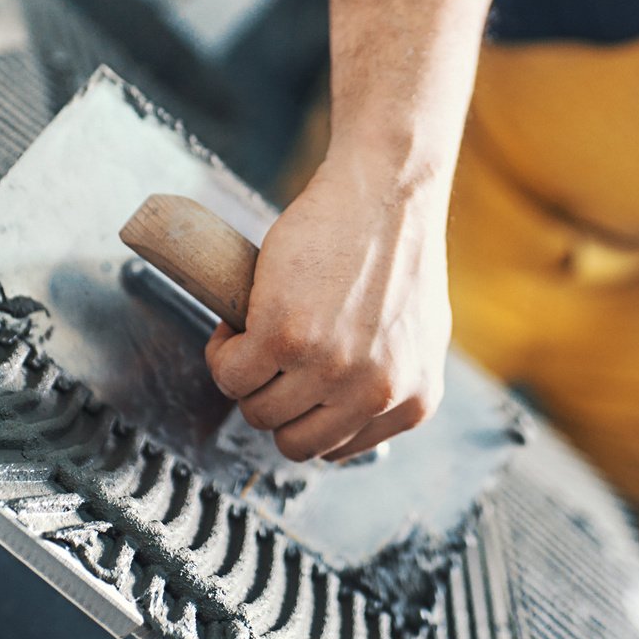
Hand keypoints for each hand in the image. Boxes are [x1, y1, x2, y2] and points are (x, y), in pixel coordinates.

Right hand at [205, 153, 449, 461]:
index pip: (336, 448)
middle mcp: (375, 394)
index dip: (305, 413)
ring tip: (255, 335)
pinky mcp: (284, 336)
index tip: (296, 379)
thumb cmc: (396, 250)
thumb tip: (350, 416)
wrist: (385, 191)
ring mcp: (330, 368)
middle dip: (272, 402)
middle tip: (270, 359)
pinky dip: (222, 352)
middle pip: (293, 442)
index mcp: (413, 402)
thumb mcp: (416, 336)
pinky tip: (236, 323)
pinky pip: (230, 374)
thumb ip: (391, 382)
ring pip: (257, 411)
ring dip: (245, 377)